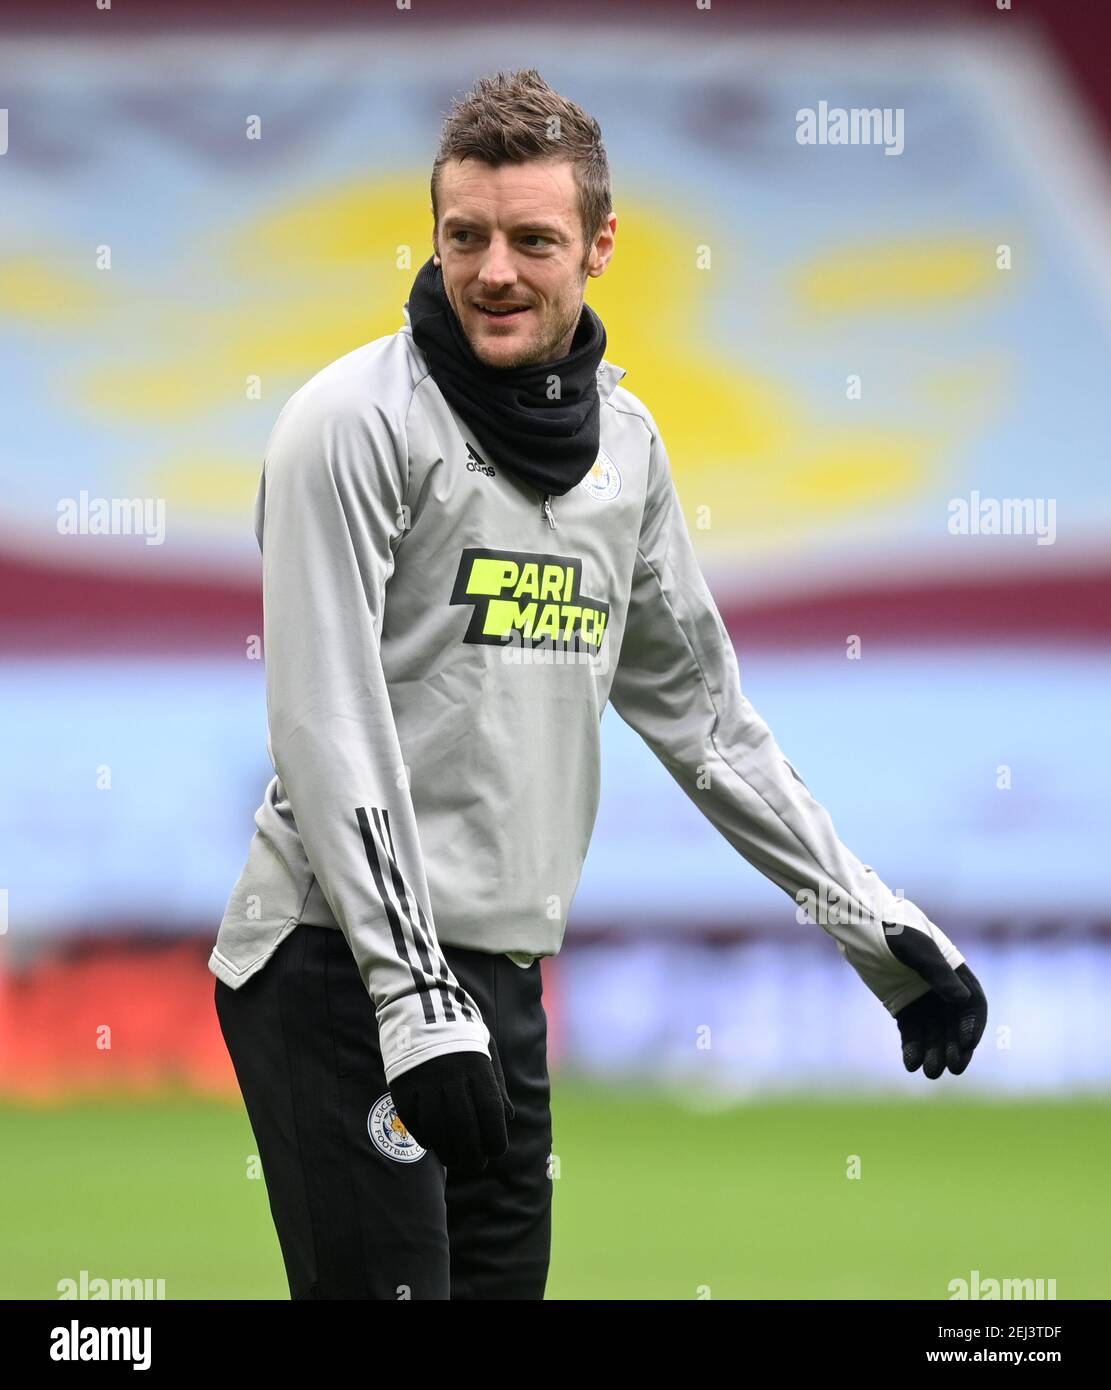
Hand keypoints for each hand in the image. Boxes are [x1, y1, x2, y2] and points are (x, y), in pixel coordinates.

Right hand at [389, 1042, 514, 1175]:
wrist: (421, 1008)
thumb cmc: (461, 1037)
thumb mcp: (486, 1052)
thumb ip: (497, 1085)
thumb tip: (508, 1118)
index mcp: (477, 1067)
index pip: (491, 1113)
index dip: (495, 1139)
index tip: (495, 1151)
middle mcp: (452, 1076)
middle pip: (464, 1128)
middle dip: (472, 1155)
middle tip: (475, 1165)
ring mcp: (425, 1082)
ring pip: (438, 1129)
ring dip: (447, 1151)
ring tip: (453, 1159)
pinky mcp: (403, 1085)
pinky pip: (414, 1122)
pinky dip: (424, 1138)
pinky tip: (432, 1143)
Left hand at [883, 924, 987, 1078]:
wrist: (863, 927)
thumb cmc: (894, 930)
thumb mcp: (917, 949)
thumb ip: (937, 973)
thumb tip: (963, 998)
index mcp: (956, 973)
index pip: (972, 1006)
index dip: (972, 1026)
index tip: (967, 1044)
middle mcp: (943, 989)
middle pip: (955, 1025)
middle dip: (954, 1047)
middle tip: (953, 1068)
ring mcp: (922, 999)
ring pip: (934, 1033)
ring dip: (934, 1053)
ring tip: (930, 1072)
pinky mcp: (902, 1006)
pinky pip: (911, 1032)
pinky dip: (912, 1048)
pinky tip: (911, 1064)